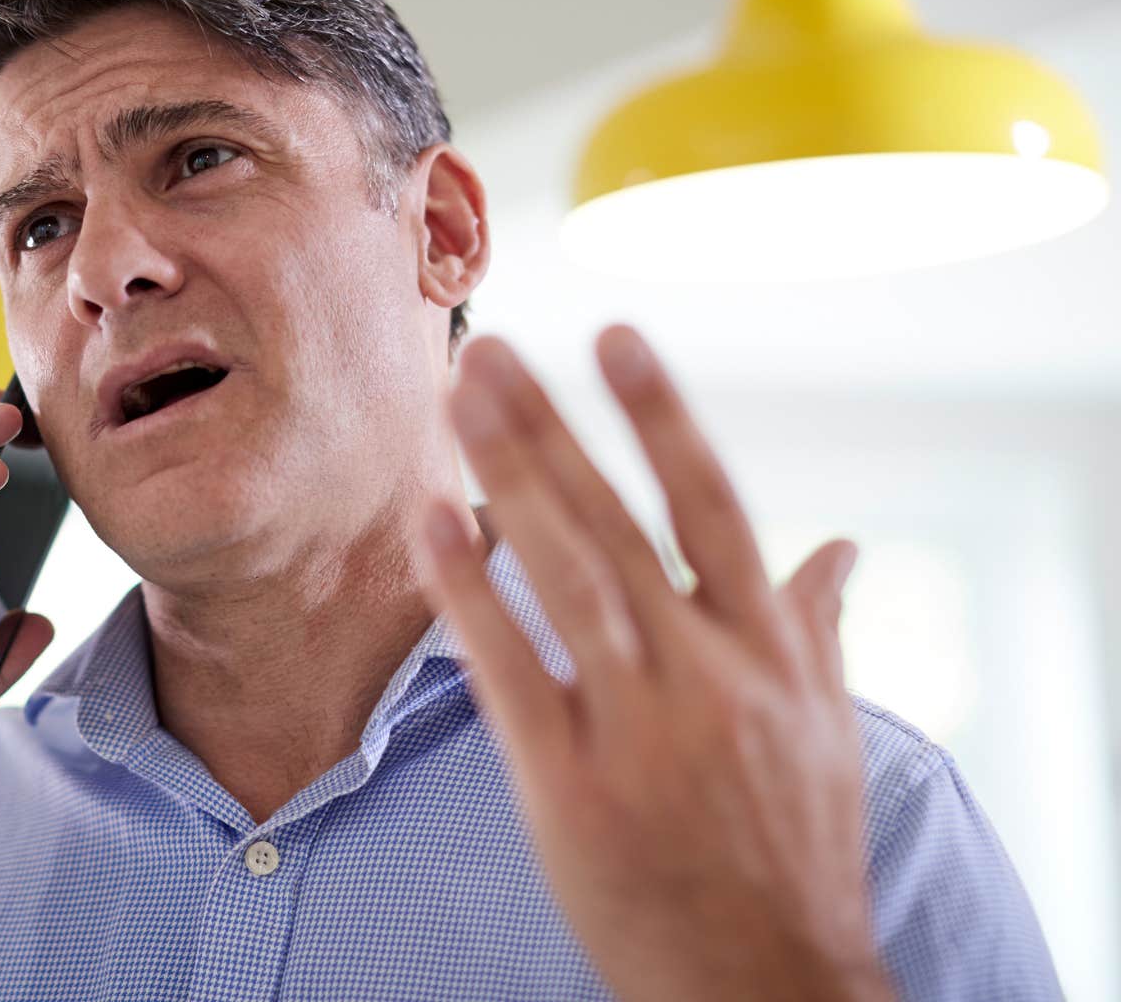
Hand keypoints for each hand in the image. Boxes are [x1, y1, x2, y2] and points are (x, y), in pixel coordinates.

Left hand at [420, 327, 891, 1001]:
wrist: (765, 983)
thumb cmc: (797, 852)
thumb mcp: (828, 734)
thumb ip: (816, 629)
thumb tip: (840, 548)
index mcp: (767, 655)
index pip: (714, 506)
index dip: (662, 418)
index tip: (616, 338)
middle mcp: (704, 675)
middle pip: (617, 522)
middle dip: (552, 426)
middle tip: (489, 350)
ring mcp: (634, 726)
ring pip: (566, 574)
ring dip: (509, 476)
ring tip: (459, 400)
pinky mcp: (568, 782)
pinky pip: (509, 669)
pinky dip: (471, 592)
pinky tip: (433, 523)